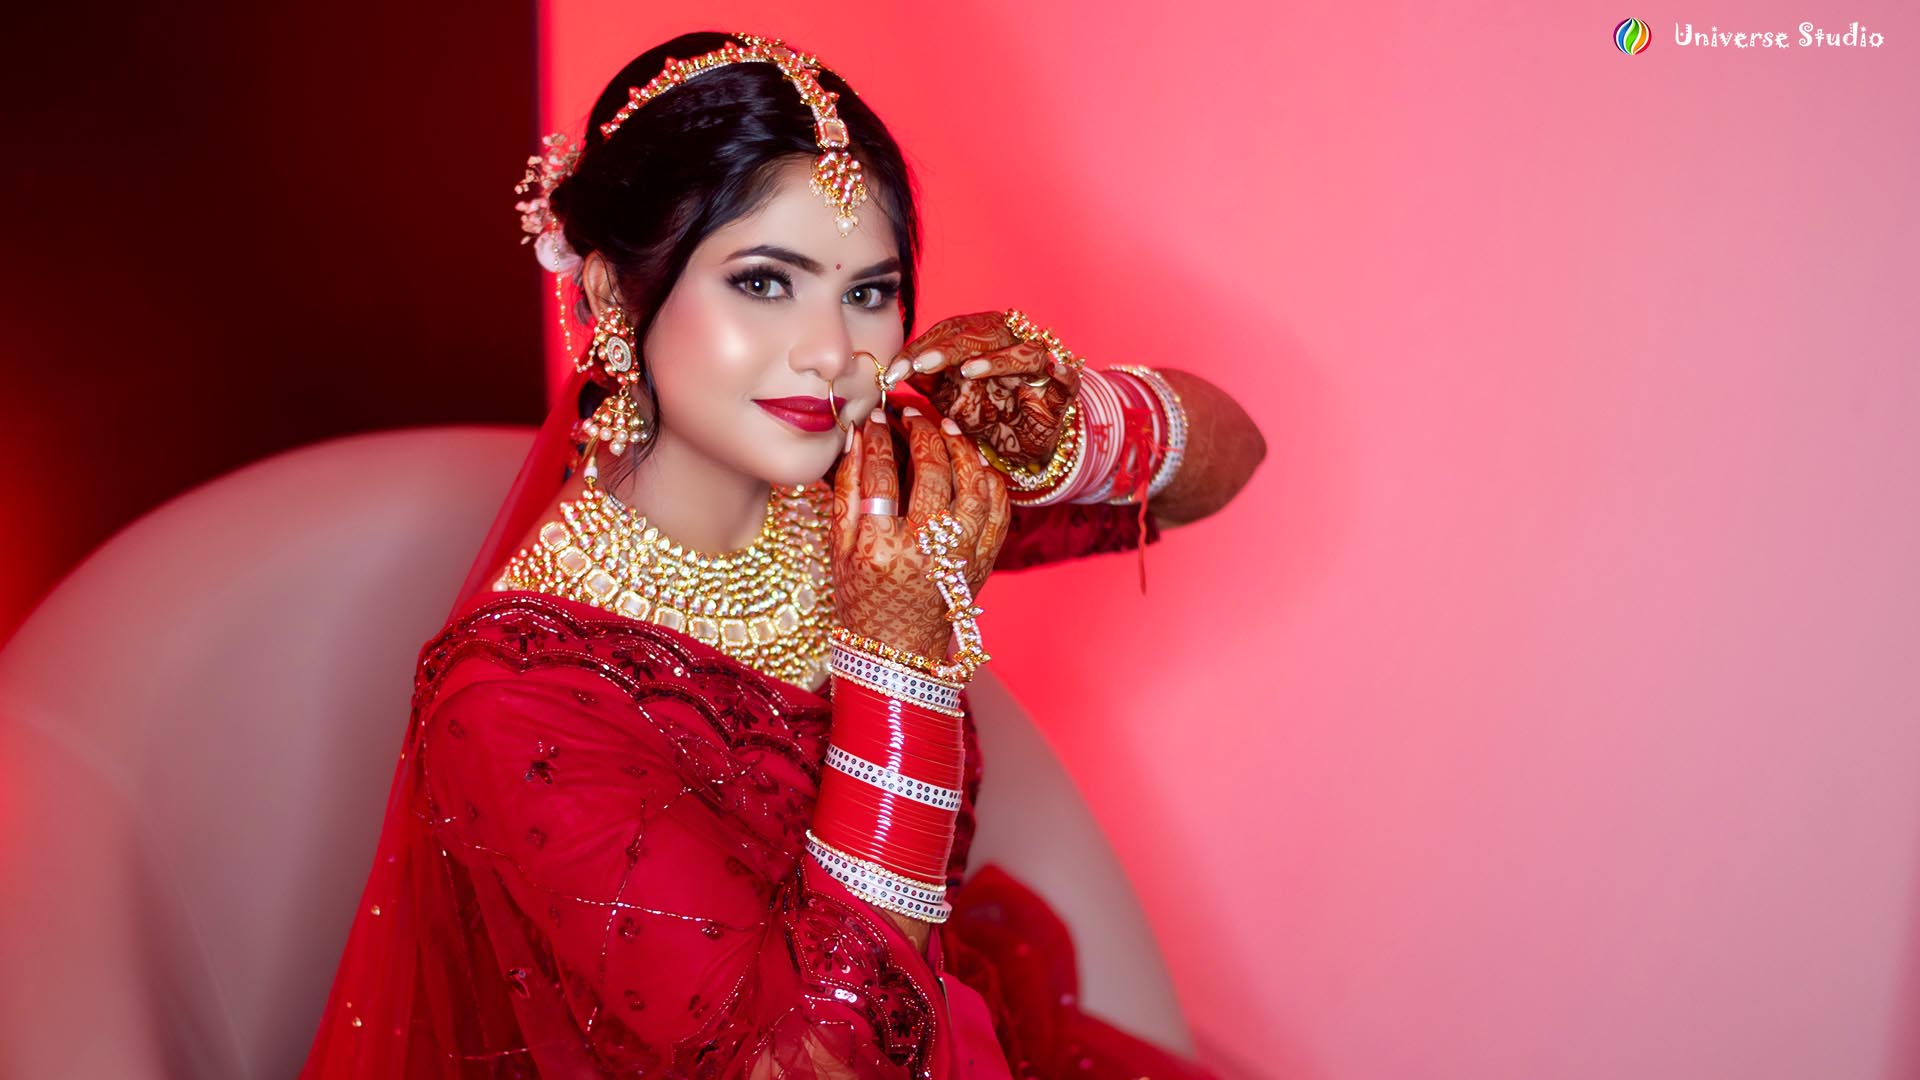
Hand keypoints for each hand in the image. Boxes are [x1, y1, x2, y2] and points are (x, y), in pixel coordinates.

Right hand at [830, 402, 1010, 660]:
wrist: (898, 650)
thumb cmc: (861, 599)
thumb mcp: (839, 549)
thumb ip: (846, 491)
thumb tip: (855, 439)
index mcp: (880, 547)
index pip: (882, 474)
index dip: (878, 437)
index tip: (876, 417)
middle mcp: (926, 550)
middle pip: (934, 472)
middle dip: (923, 432)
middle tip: (913, 413)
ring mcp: (961, 555)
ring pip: (975, 485)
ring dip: (961, 448)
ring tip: (945, 428)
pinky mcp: (984, 560)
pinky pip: (999, 509)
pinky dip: (990, 479)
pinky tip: (973, 462)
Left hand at [895, 312, 1080, 467]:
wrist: (1022, 445)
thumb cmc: (985, 414)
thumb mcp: (948, 400)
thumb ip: (925, 382)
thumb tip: (892, 370)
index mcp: (980, 339)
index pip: (948, 332)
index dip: (920, 348)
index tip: (894, 371)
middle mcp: (1010, 343)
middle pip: (982, 333)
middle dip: (948, 348)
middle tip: (920, 366)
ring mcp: (1038, 365)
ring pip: (1022, 349)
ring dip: (995, 358)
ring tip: (967, 372)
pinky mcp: (1062, 389)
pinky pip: (1066, 375)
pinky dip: (1062, 370)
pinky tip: (1052, 369)